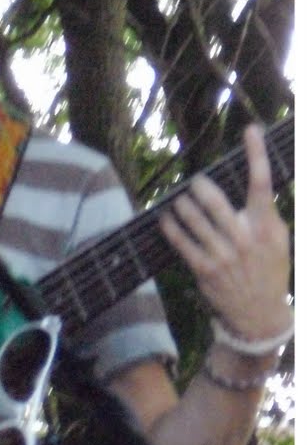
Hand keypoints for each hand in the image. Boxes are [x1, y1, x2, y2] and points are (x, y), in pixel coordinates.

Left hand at [158, 124, 290, 342]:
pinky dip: (170, 226)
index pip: (262, 183)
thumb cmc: (270, 270)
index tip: (251, 130)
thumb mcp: (279, 240)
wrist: (259, 314)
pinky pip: (181, 241)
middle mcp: (243, 238)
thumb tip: (255, 183)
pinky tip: (165, 217)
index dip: (256, 154)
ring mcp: (222, 254)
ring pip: (193, 218)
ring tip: (178, 198)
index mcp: (266, 226)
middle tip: (194, 182)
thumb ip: (267, 213)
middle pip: (215, 200)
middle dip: (200, 185)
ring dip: (181, 204)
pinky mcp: (204, 269)